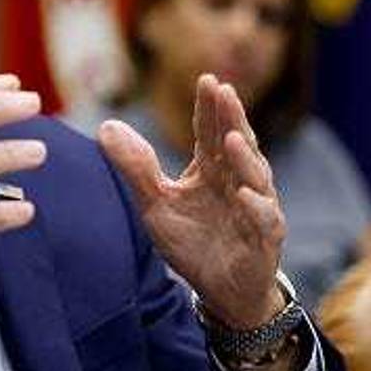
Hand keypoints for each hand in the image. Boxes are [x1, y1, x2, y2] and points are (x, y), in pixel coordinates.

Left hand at [99, 74, 285, 329]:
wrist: (220, 291)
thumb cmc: (192, 243)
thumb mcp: (155, 204)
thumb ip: (135, 167)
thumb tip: (106, 126)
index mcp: (212, 170)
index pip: (211, 132)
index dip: (209, 108)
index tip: (206, 79)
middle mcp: (238, 182)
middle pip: (236, 143)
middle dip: (231, 117)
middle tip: (224, 90)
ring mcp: (256, 208)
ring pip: (255, 176)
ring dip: (244, 157)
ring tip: (232, 137)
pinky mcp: (264, 239)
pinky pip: (264, 220)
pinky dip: (256, 207)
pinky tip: (245, 194)